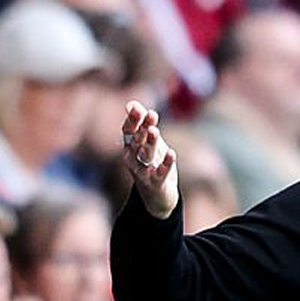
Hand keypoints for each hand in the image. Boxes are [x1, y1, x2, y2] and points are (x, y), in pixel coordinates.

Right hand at [122, 100, 178, 219]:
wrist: (157, 197)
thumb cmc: (152, 165)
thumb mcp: (148, 144)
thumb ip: (142, 125)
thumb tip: (132, 103)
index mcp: (130, 148)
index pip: (128, 131)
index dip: (133, 120)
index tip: (138, 108)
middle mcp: (133, 159)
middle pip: (137, 141)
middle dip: (144, 127)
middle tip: (151, 115)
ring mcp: (143, 172)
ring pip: (146, 155)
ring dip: (151, 143)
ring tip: (156, 131)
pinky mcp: (155, 183)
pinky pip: (160, 173)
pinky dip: (166, 163)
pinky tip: (172, 153)